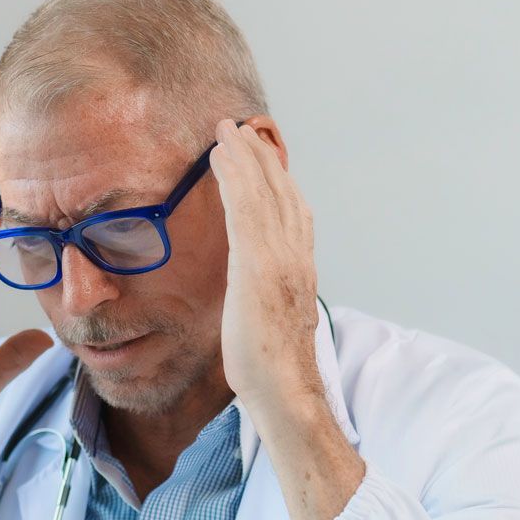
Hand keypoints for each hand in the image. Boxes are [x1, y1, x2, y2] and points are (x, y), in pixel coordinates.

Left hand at [211, 118, 325, 418]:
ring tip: (226, 131)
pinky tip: (218, 158)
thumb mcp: (271, 323)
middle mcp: (296, 256)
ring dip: (244, 156)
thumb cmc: (272, 369)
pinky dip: (233, 177)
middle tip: (243, 129)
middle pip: (281, 192)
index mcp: (301, 269)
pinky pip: (244, 209)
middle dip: (262, 158)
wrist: (283, 389)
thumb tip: (258, 296)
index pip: (293, 212)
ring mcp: (279, 259)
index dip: (278, 180)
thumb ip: (269, 299)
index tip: (263, 157)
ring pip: (263, 192)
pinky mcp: (256, 265)